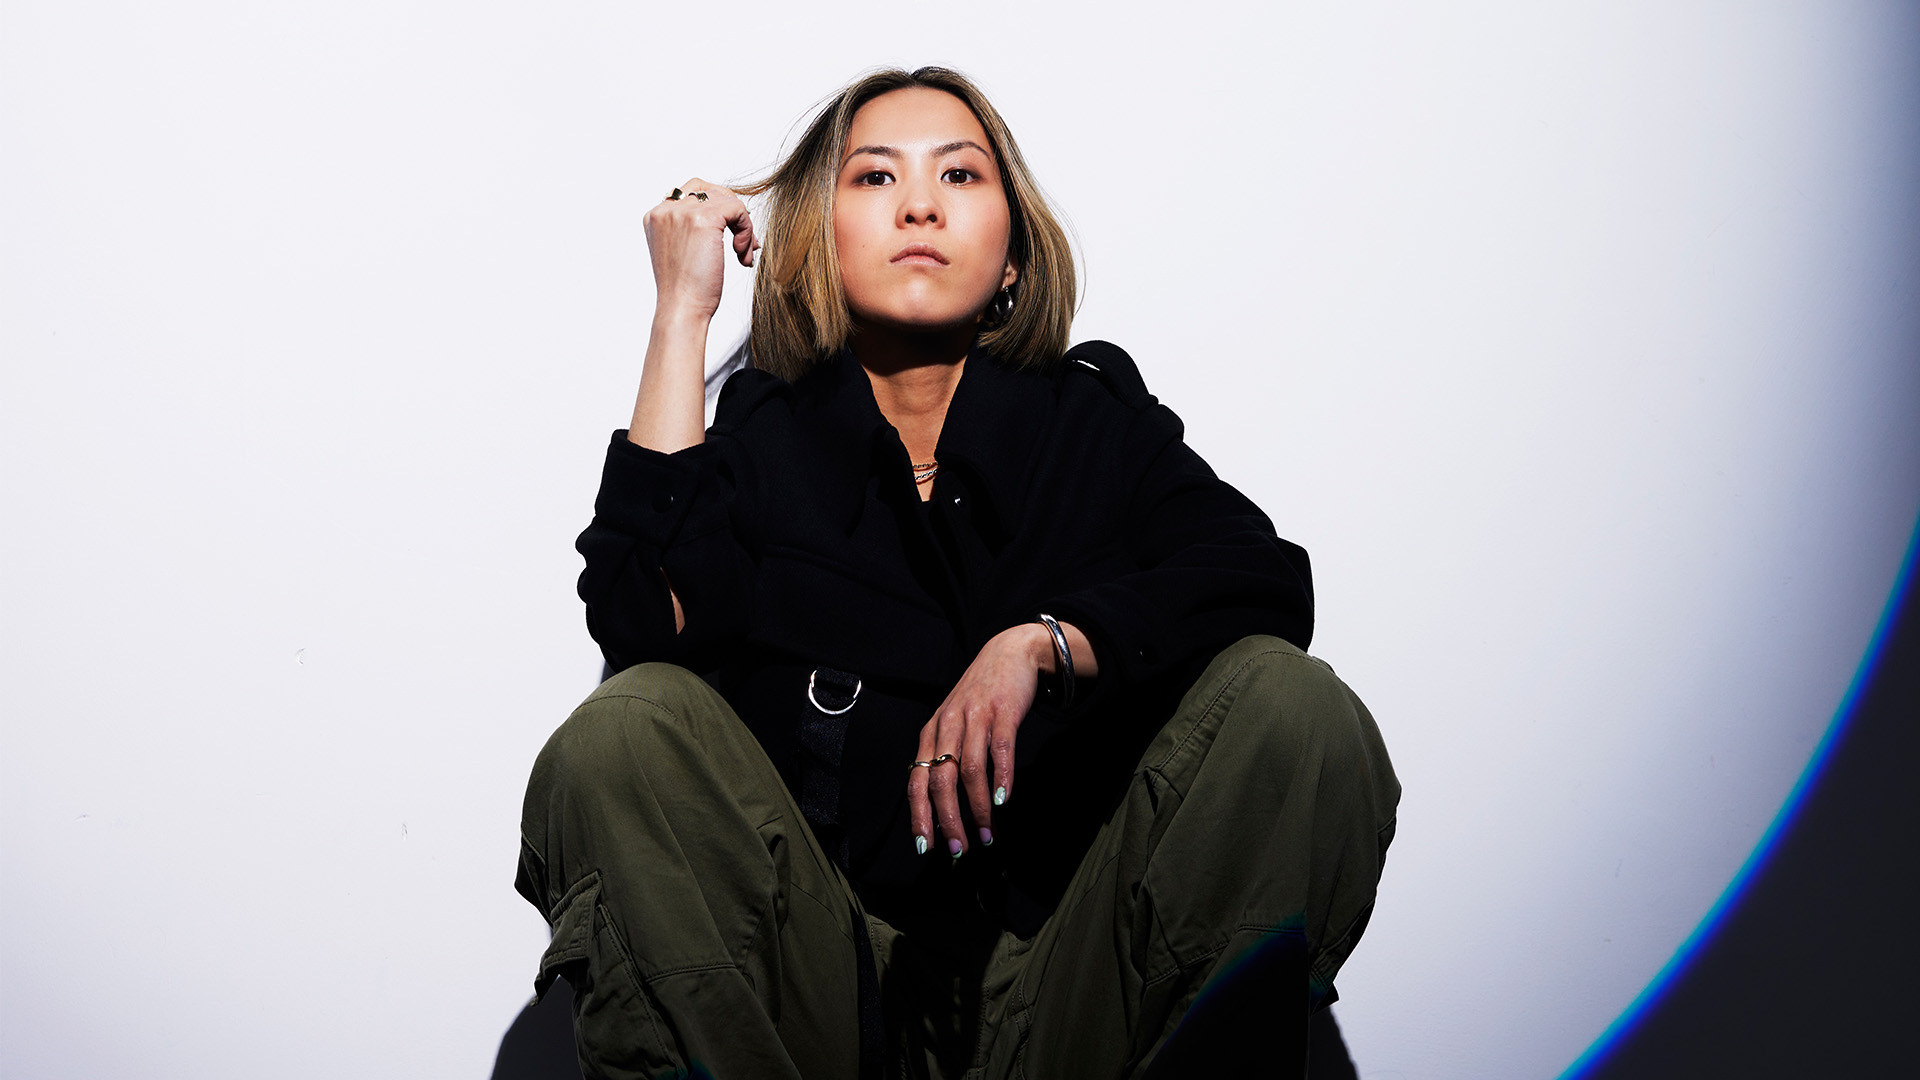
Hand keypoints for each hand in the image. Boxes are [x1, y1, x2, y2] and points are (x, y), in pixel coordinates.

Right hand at [641, 178, 758, 323]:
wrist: (682, 309)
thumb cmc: (684, 290)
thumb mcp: (680, 251)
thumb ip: (690, 229)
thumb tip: (727, 215)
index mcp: (656, 217)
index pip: (691, 193)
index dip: (717, 209)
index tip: (729, 234)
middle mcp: (665, 210)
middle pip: (710, 191)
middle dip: (732, 214)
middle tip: (744, 242)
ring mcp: (683, 212)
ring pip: (727, 200)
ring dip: (743, 226)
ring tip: (743, 253)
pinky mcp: (704, 219)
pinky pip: (738, 210)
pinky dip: (747, 230)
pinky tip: (742, 254)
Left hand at [908, 624, 1051, 858]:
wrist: (1009, 653)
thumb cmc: (980, 698)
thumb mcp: (954, 724)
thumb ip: (946, 758)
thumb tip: (943, 808)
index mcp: (931, 733)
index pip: (917, 780)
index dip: (920, 815)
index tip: (927, 847)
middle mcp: (947, 726)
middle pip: (940, 780)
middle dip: (948, 820)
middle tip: (958, 849)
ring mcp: (975, 717)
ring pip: (969, 770)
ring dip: (977, 808)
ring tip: (987, 835)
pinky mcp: (1002, 711)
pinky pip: (999, 749)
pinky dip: (1000, 778)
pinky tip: (1003, 801)